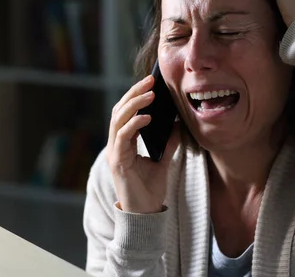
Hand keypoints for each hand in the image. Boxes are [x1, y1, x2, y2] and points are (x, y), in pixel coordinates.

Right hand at [106, 75, 180, 213]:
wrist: (145, 214)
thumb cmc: (150, 189)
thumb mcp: (163, 160)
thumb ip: (169, 142)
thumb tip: (179, 123)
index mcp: (124, 142)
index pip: (126, 111)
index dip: (136, 95)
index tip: (151, 82)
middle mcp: (116, 144)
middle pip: (120, 110)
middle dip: (134, 93)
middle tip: (151, 80)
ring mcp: (115, 152)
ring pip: (118, 119)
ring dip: (134, 104)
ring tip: (150, 94)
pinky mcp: (118, 161)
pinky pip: (123, 137)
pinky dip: (133, 124)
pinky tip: (147, 117)